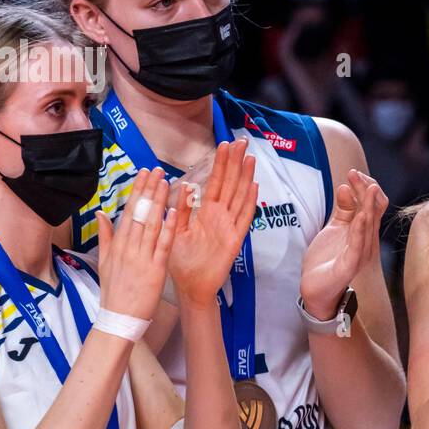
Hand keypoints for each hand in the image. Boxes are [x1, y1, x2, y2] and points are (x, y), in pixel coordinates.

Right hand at [96, 168, 177, 319]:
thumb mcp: (104, 261)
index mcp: (117, 244)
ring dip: (160, 202)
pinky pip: (163, 245)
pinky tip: (174, 212)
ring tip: (167, 182)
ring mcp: (141, 258)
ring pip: (152, 224)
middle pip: (140, 213)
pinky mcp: (155, 269)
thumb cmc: (114, 291)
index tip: (144, 173)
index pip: (128, 211)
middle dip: (149, 189)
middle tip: (157, 169)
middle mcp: (128, 248)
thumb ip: (105, 236)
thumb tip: (101, 212)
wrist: (119, 318)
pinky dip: (169, 228)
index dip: (137, 191)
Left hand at [167, 139, 258, 306]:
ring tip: (249, 158)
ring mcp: (229, 227)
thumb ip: (180, 210)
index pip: (214, 183)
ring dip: (245, 177)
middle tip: (241, 141)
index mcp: (205, 213)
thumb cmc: (181, 262)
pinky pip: (244, 218)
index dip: (220, 164)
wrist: (190, 287)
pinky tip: (254, 186)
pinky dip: (249, 202)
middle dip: (235, 163)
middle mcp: (219, 217)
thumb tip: (185, 185)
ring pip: (239, 196)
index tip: (224, 145)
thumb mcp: (174, 232)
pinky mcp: (235, 240)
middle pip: (230, 184)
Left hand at [300, 166, 388, 317]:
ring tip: (368, 188)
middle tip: (355, 174)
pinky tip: (360, 217)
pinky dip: (360, 230)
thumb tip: (346, 187)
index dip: (367, 187)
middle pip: (373, 210)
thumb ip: (343, 209)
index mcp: (363, 230)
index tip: (354, 173)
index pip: (373, 204)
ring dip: (368, 206)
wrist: (316, 288)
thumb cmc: (327, 259)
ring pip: (369, 225)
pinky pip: (358, 246)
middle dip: (366, 190)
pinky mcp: (351, 265)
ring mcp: (360, 252)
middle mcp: (366, 240)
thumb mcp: (335, 228)